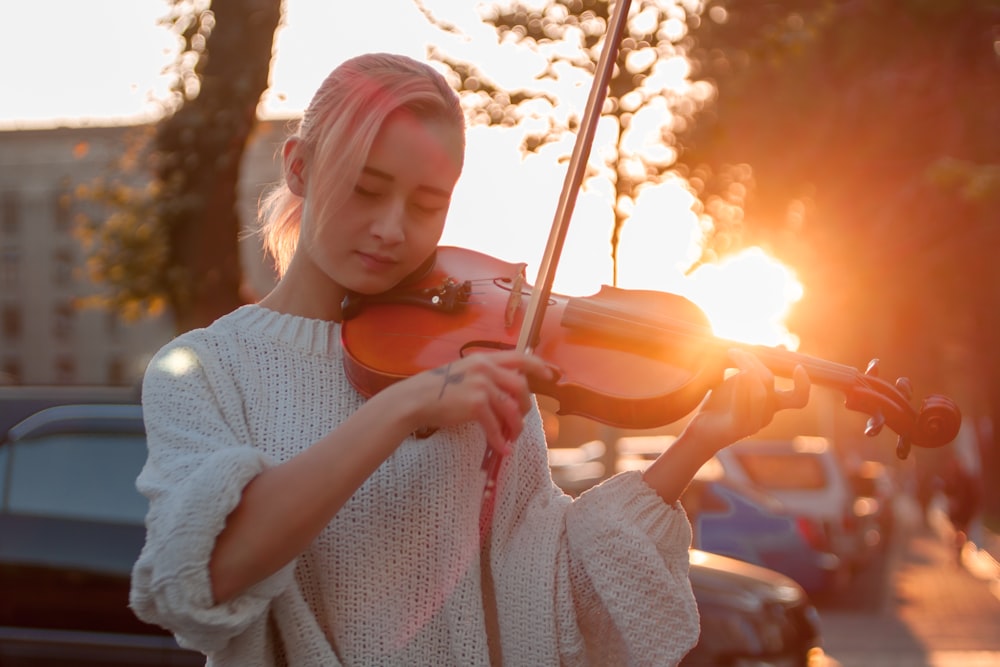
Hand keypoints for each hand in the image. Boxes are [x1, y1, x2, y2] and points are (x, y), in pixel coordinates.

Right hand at [407, 351, 553, 455]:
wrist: (415, 399)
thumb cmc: (436, 389)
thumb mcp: (463, 372)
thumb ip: (484, 375)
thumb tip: (506, 392)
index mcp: (483, 359)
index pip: (519, 357)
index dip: (538, 365)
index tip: (550, 374)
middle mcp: (485, 369)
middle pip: (521, 386)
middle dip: (526, 405)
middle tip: (521, 419)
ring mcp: (481, 386)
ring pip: (512, 408)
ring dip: (515, 426)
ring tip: (511, 437)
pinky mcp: (476, 404)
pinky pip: (496, 425)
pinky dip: (500, 440)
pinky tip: (502, 449)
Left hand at [684, 348, 809, 451]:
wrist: (700, 430)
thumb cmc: (720, 405)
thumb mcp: (740, 381)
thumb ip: (758, 367)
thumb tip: (783, 345)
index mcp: (772, 405)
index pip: (799, 399)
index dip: (803, 384)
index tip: (798, 367)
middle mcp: (766, 415)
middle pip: (768, 381)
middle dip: (752, 361)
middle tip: (734, 351)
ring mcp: (753, 424)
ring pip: (759, 392)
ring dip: (745, 369)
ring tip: (731, 358)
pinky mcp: (737, 428)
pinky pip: (743, 408)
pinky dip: (740, 389)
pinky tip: (733, 376)